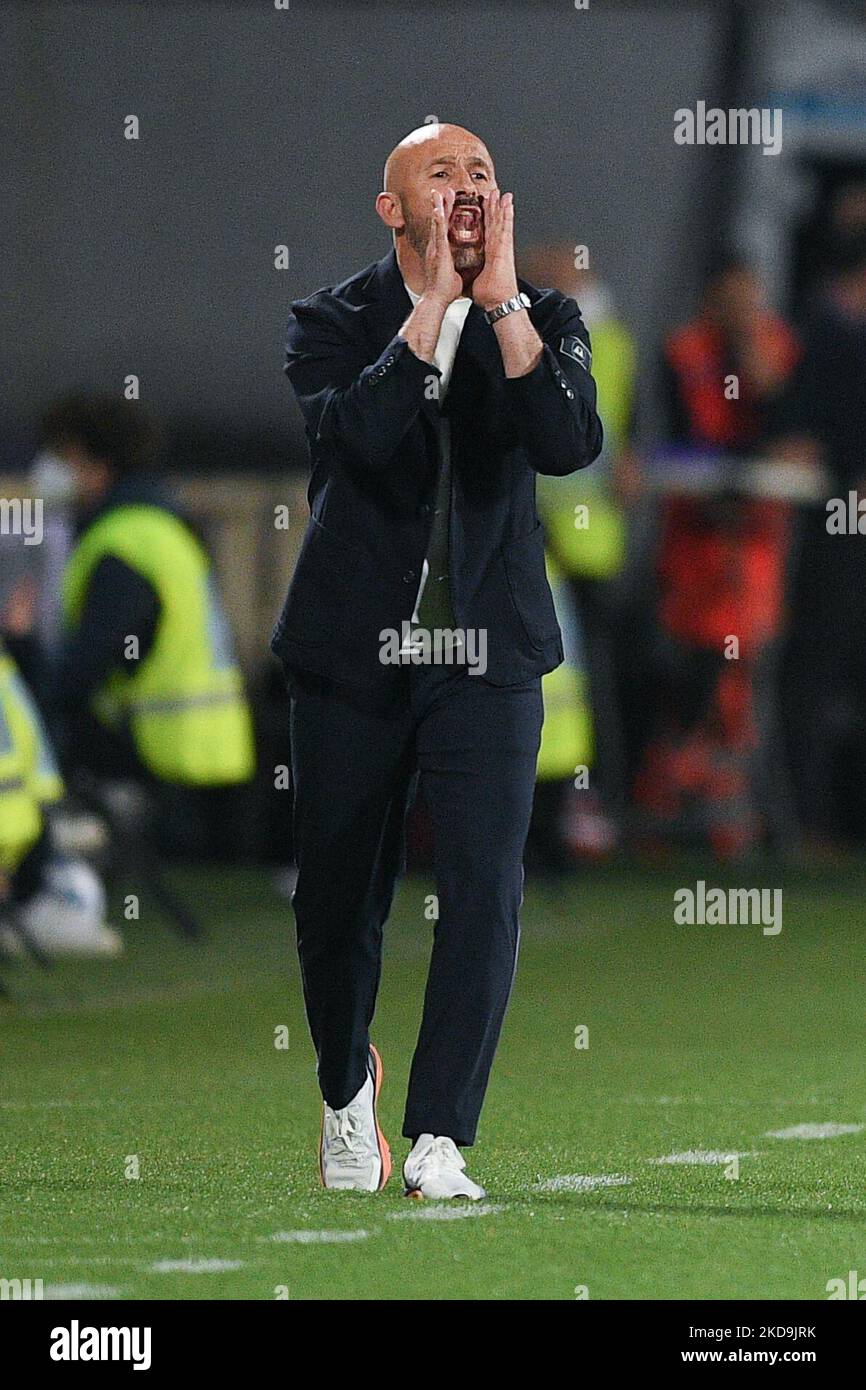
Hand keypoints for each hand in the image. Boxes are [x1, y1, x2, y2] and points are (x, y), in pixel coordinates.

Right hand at [422, 190, 462, 306]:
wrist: (436, 299)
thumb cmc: (444, 291)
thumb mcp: (453, 274)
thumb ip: (456, 267)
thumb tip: (461, 269)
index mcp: (440, 252)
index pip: (443, 229)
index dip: (445, 216)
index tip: (447, 204)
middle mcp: (436, 248)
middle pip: (439, 222)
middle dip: (441, 206)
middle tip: (443, 191)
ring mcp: (436, 249)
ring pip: (437, 223)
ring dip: (438, 207)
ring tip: (439, 193)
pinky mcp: (439, 253)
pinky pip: (439, 233)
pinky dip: (438, 220)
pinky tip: (438, 209)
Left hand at [471, 190, 518, 310]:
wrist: (498, 302)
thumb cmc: (489, 295)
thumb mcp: (475, 280)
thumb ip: (469, 274)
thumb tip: (461, 278)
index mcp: (490, 254)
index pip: (487, 233)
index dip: (486, 220)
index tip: (484, 208)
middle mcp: (498, 249)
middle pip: (495, 224)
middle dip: (495, 208)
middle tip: (494, 193)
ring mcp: (503, 247)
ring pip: (502, 222)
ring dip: (502, 206)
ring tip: (501, 193)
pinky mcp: (505, 249)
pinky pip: (505, 227)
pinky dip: (507, 214)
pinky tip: (507, 203)